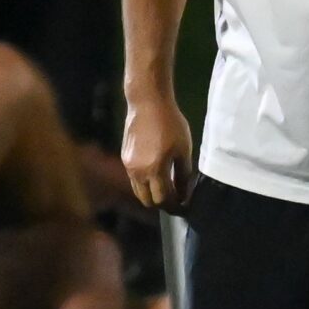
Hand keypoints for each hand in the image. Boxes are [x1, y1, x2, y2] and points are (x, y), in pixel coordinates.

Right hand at [121, 90, 195, 211]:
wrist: (147, 103)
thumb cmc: (170, 123)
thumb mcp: (183, 149)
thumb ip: (183, 175)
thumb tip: (184, 193)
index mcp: (155, 170)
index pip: (163, 200)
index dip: (174, 206)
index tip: (183, 206)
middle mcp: (138, 172)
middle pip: (147, 201)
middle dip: (162, 204)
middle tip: (175, 200)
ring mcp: (128, 166)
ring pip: (138, 191)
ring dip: (151, 194)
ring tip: (165, 188)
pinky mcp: (124, 158)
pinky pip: (134, 179)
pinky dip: (144, 183)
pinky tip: (155, 174)